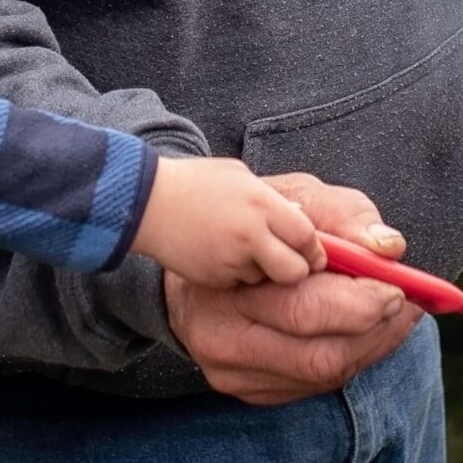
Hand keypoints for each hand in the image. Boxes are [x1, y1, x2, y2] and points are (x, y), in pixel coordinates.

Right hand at [135, 155, 324, 289]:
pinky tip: (222, 255)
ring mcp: (230, 260)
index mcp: (262, 204)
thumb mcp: (242, 178)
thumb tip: (303, 221)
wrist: (147, 203)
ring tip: (243, 249)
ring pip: (266, 281)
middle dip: (297, 269)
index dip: (314, 250)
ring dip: (265, 272)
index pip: (307, 237)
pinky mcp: (214, 279)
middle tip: (291, 262)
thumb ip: (274, 201)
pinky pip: (240, 284)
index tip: (315, 253)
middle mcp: (250, 235)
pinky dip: (239, 276)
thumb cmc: (196, 183)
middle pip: (295, 271)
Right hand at [162, 173, 420, 406]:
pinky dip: (350, 359)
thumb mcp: (296, 199)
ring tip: (395, 316)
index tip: (400, 288)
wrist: (202, 252)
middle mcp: (223, 339)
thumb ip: (344, 216)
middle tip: (408, 304)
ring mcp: (232, 372)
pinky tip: (363, 332)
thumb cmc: (259, 223)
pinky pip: (313, 385)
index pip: (304, 308)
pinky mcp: (247, 389)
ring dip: (371, 347)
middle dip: (375, 330)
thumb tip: (390, 248)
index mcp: (228, 288)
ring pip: (322, 375)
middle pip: (318, 354)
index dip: (361, 303)